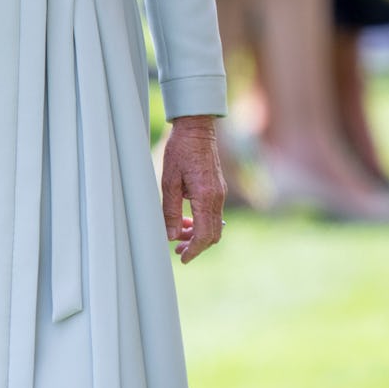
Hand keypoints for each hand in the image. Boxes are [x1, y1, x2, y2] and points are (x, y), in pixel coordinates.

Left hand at [161, 114, 225, 264]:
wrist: (197, 128)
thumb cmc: (181, 150)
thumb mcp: (169, 181)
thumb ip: (171, 211)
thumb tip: (171, 235)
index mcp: (206, 197)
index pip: (204, 235)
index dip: (193, 251)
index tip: (182, 259)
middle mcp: (217, 198)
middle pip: (212, 235)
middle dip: (196, 246)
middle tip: (177, 250)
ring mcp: (220, 193)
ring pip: (214, 226)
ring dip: (198, 235)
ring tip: (179, 236)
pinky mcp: (218, 189)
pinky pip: (213, 214)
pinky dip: (201, 222)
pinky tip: (187, 220)